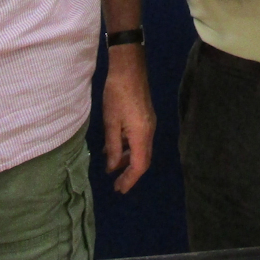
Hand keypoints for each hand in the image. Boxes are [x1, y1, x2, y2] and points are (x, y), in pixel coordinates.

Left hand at [101, 44, 155, 192]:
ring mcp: (148, 124)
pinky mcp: (144, 117)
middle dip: (129, 173)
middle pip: (142, 159)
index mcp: (142, 135)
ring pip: (140, 149)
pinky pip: (138, 139)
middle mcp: (149, 132)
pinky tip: (113, 147)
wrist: (129, 69)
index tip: (118, 190)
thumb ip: (112, 146)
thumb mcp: (111, 122)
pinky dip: (127, 147)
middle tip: (116, 185)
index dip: (129, 179)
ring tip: (112, 167)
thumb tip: (112, 167)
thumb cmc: (117, 95)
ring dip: (127, 160)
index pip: (139, 165)